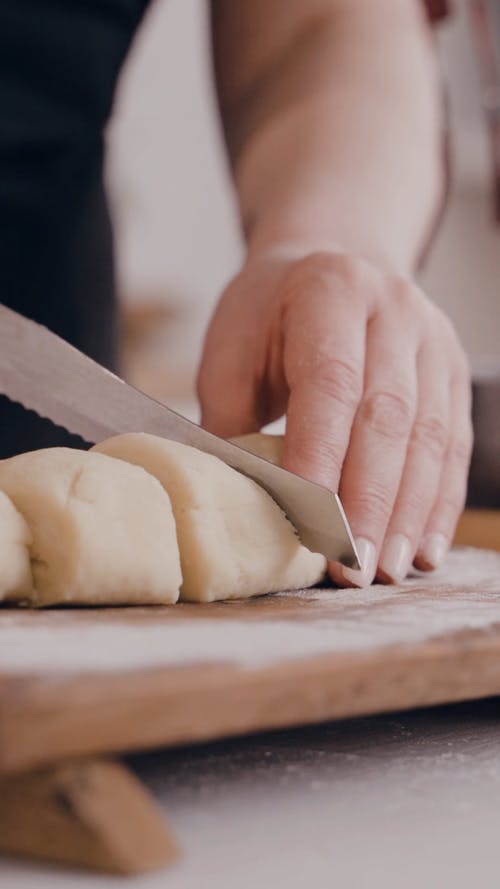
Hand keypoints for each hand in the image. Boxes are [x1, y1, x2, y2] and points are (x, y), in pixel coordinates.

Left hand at [197, 249, 471, 585]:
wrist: (332, 265)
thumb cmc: (268, 319)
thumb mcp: (231, 354)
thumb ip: (232, 423)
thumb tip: (237, 508)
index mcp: (328, 291)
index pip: (330, 383)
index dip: (322, 458)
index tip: (311, 526)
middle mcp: (393, 309)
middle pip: (389, 416)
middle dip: (370, 501)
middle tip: (352, 567)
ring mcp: (433, 340)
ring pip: (431, 436)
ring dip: (409, 513)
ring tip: (387, 570)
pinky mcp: (453, 371)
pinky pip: (454, 445)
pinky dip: (440, 503)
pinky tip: (425, 549)